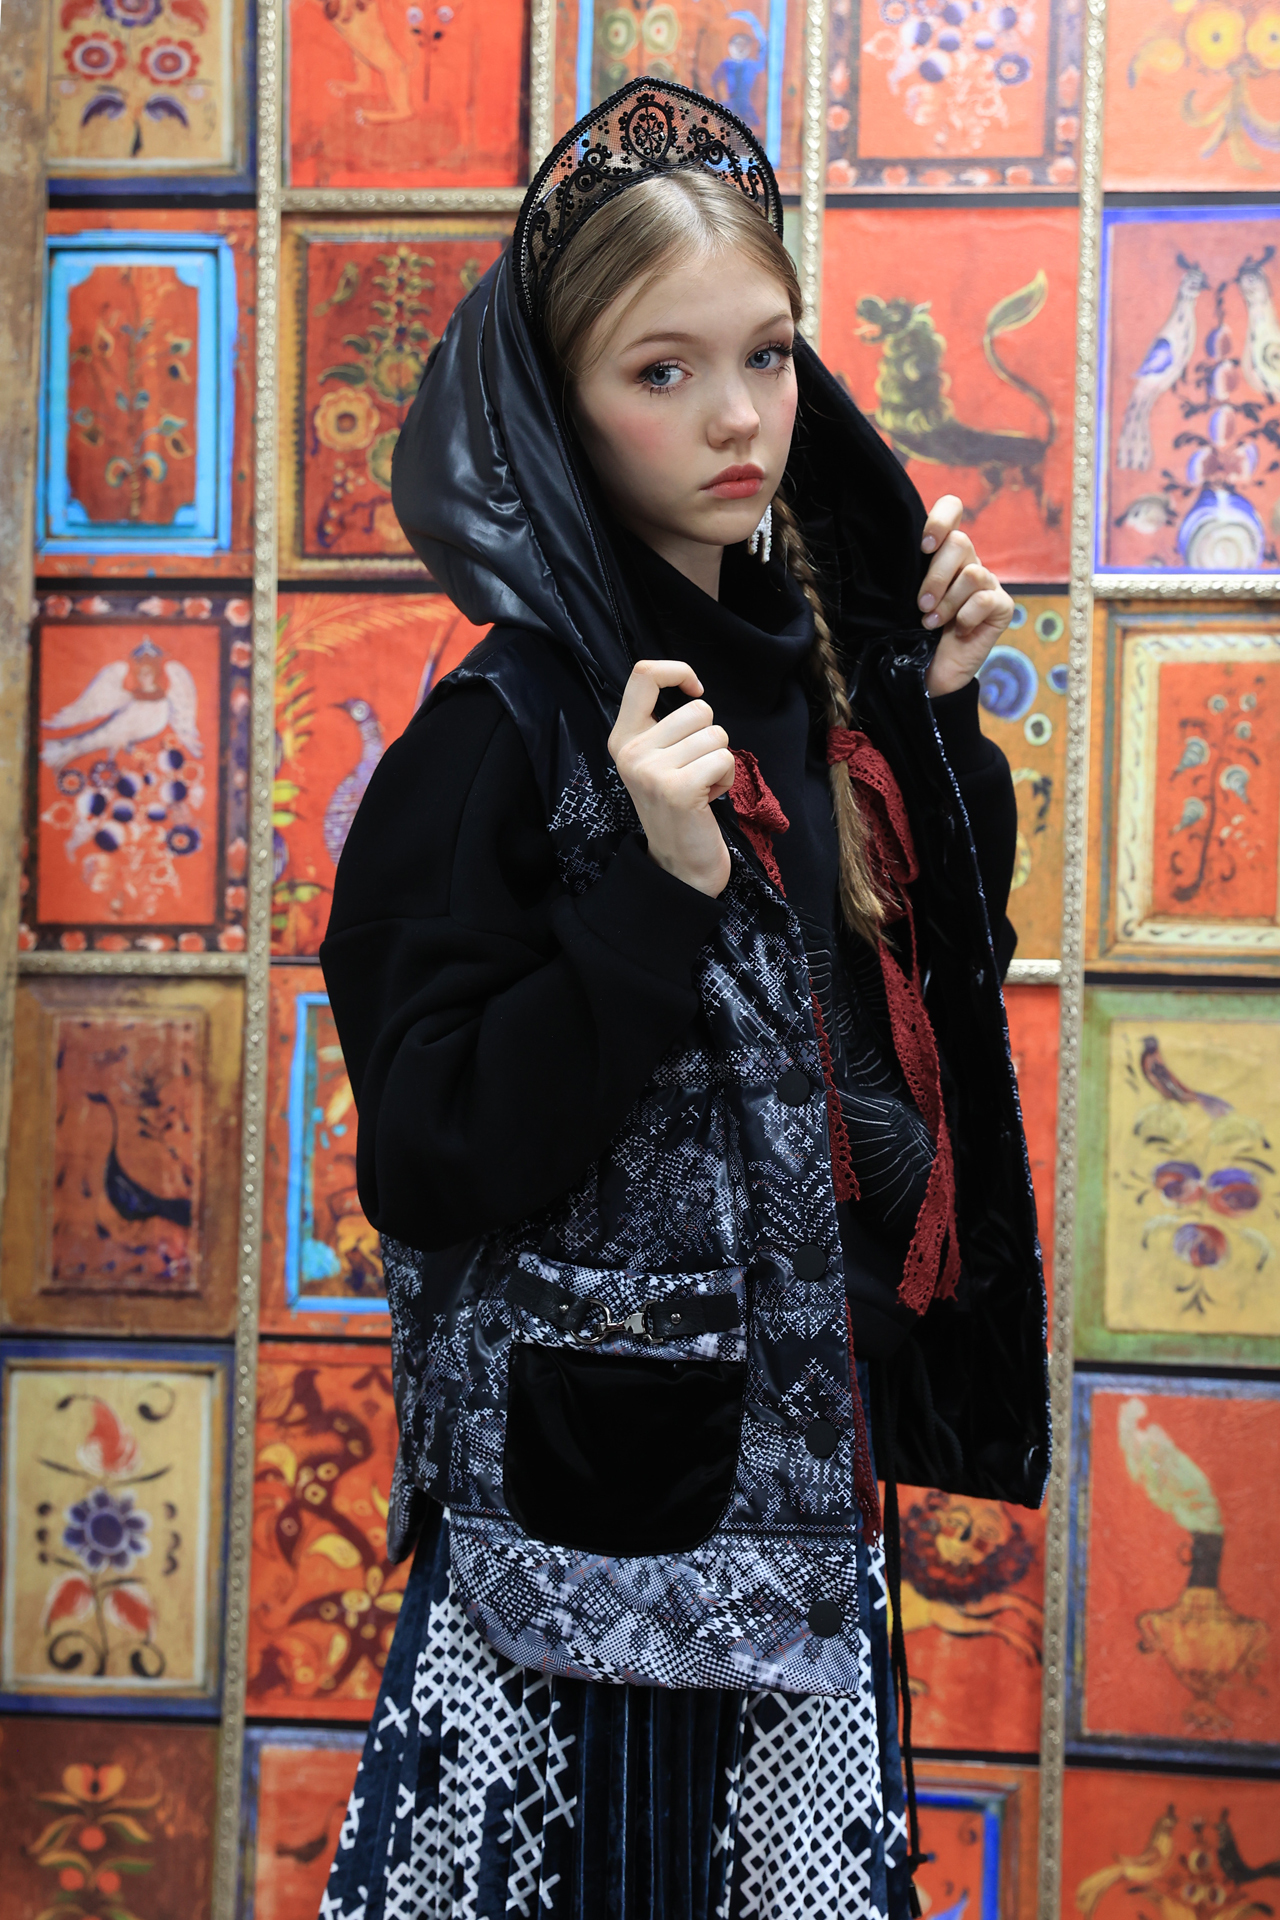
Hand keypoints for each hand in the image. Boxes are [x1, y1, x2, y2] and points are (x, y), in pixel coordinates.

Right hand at [609, 660, 734, 898]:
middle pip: (697, 709)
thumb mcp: (658, 761)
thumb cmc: (678, 807)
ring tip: (702, 786)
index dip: (678, 671)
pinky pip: (724, 760)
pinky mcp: (677, 790)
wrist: (680, 866)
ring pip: (716, 734)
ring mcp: (651, 771)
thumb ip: (665, 726)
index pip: (643, 675)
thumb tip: (691, 690)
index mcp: (622, 739)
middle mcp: (631, 752)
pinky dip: (726, 779)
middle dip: (711, 737)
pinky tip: (709, 798)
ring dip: (720, 760)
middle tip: (695, 770)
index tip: (695, 690)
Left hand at [917, 494, 1013, 697]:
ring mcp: (987, 583)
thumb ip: (906, 572)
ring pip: (972, 572)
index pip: (952, 509)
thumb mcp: (904, 598)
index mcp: (943, 553)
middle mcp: (968, 562)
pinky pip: (986, 599)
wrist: (929, 674)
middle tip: (921, 605)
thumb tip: (892, 552)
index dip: (940, 519)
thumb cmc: (912, 633)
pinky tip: (959, 631)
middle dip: (935, 577)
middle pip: (959, 542)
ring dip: (947, 602)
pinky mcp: (1001, 607)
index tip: (922, 546)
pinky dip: (967, 617)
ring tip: (932, 623)